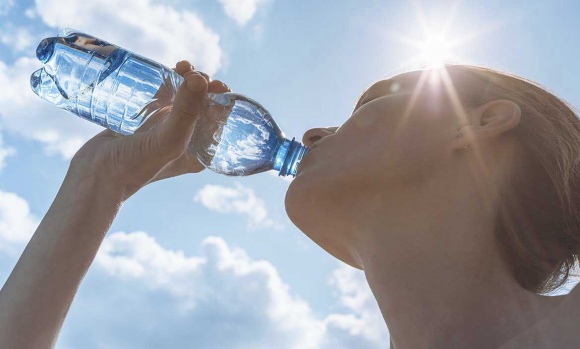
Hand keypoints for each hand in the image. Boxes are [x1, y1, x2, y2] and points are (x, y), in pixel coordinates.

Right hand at [69, 60, 230, 200]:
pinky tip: (166, 69)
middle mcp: (183, 140)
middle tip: (195, 73)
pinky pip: (159, 96)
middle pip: (201, 106)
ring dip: (185, 80)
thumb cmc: (135, 166)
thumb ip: (186, 112)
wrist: (94, 176)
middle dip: (203, 86)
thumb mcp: (168, 141)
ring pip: (180, 98)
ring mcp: (162, 129)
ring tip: (183, 66)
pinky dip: (165, 81)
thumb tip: (201, 78)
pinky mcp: (142, 119)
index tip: (217, 85)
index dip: (221, 101)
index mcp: (197, 152)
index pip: (218, 122)